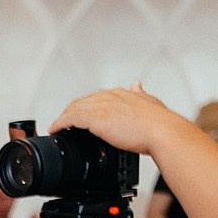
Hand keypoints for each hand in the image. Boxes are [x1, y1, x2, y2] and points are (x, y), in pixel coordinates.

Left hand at [48, 84, 192, 156]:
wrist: (162, 132)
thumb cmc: (160, 124)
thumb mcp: (151, 103)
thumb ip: (141, 94)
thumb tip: (137, 85)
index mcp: (123, 94)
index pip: (98, 98)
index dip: (87, 107)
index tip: (81, 115)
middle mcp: (111, 96)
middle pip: (83, 102)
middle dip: (72, 112)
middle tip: (63, 122)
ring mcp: (102, 106)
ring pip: (75, 108)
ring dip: (64, 117)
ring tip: (56, 126)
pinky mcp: (96, 118)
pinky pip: (71, 118)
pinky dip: (61, 122)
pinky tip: (55, 129)